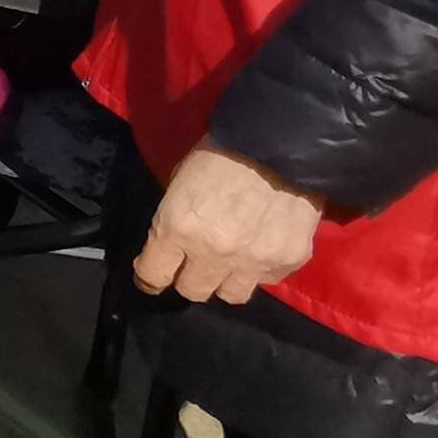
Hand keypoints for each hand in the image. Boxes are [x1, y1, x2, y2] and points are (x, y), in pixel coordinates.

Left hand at [133, 143, 323, 303]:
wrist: (282, 141)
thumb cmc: (222, 153)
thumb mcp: (180, 181)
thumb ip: (173, 220)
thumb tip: (169, 246)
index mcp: (178, 228)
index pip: (154, 276)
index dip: (150, 276)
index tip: (153, 273)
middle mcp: (213, 253)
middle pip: (193, 291)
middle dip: (190, 277)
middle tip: (196, 262)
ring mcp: (253, 261)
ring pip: (232, 295)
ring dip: (226, 280)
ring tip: (231, 260)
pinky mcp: (288, 261)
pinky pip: (267, 279)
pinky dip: (261, 268)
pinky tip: (262, 245)